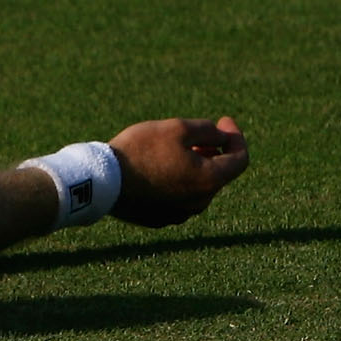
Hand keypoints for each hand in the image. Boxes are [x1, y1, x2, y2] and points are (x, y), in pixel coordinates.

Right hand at [109, 116, 249, 226]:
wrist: (99, 182)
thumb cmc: (139, 151)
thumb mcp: (177, 128)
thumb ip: (208, 130)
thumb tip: (222, 137)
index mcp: (210, 180)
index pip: (241, 159)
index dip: (236, 136)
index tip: (223, 121)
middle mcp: (200, 202)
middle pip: (218, 174)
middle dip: (213, 152)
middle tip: (196, 136)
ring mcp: (179, 214)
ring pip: (197, 188)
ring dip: (194, 169)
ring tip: (173, 152)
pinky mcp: (159, 219)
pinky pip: (177, 199)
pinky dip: (176, 183)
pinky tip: (156, 170)